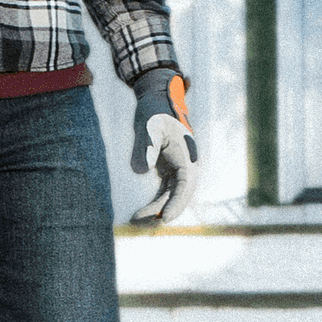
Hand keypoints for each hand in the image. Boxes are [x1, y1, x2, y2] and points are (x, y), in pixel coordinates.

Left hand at [129, 71, 199, 225]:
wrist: (156, 99)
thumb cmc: (154, 111)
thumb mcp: (148, 126)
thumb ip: (146, 146)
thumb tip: (141, 170)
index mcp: (187, 156)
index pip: (185, 185)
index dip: (176, 203)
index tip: (164, 218)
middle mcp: (187, 165)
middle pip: (179, 195)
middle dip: (161, 211)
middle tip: (139, 222)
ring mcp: (179, 169)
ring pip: (171, 196)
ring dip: (156, 210)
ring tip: (134, 220)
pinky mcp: (169, 170)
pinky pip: (165, 192)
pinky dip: (154, 203)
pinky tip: (139, 213)